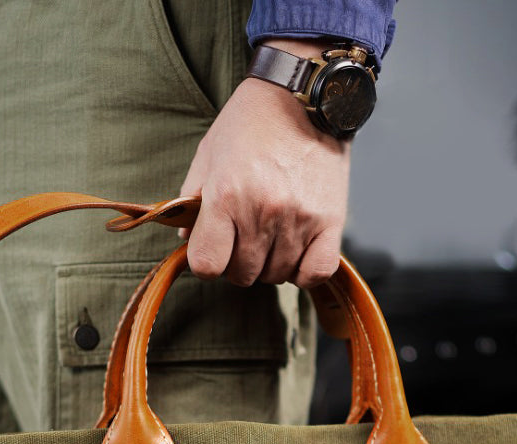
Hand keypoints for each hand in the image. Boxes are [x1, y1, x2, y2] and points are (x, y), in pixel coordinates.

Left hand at [179, 39, 351, 288]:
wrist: (304, 94)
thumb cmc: (251, 123)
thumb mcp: (209, 154)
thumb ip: (191, 200)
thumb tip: (186, 239)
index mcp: (226, 196)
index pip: (206, 265)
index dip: (206, 263)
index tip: (214, 249)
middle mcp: (262, 212)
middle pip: (242, 275)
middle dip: (238, 262)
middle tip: (245, 237)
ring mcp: (298, 219)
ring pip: (276, 276)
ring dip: (271, 264)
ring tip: (272, 235)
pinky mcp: (331, 221)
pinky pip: (315, 273)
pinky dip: (304, 272)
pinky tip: (298, 253)